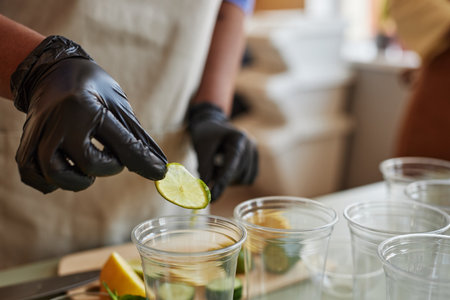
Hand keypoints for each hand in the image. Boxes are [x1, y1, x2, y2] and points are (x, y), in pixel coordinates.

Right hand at [11, 36, 166, 192]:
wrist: (52, 71)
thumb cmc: (92, 88)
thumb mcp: (118, 105)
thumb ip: (136, 139)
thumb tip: (159, 169)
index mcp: (86, 107)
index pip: (122, 145)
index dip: (144, 162)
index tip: (160, 173)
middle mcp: (59, 121)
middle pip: (89, 164)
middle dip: (108, 167)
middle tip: (111, 158)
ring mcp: (38, 134)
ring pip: (55, 174)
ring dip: (78, 179)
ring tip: (87, 165)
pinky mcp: (24, 144)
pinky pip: (35, 176)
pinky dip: (52, 181)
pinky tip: (67, 168)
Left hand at [188, 103, 257, 200]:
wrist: (212, 126)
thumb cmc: (205, 134)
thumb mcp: (201, 148)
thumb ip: (204, 168)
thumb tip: (205, 191)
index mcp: (238, 137)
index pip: (232, 165)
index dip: (221, 182)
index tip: (211, 197)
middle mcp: (250, 144)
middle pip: (238, 173)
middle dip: (222, 180)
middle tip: (206, 176)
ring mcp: (254, 152)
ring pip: (244, 179)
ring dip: (228, 180)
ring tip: (215, 168)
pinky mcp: (254, 161)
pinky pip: (248, 179)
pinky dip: (235, 180)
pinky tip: (224, 170)